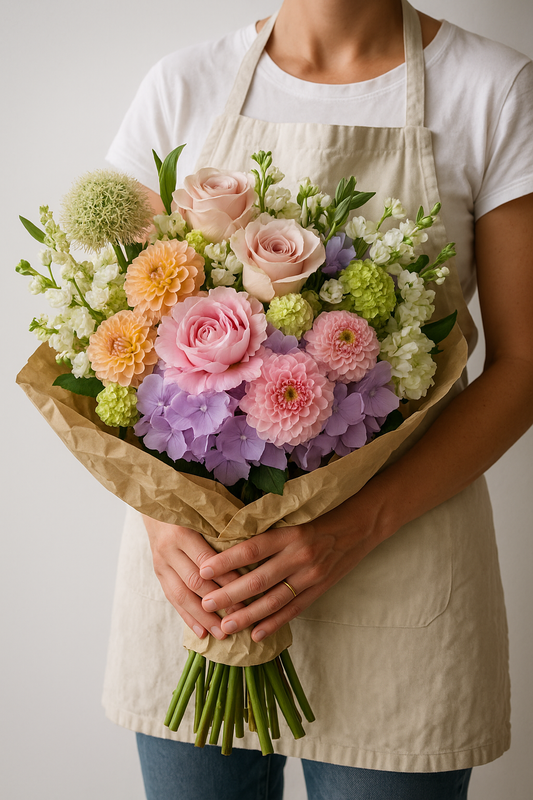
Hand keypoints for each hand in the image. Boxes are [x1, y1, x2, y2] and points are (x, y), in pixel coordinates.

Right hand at [143, 515, 244, 640]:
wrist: (156, 503)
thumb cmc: (190, 506)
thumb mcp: (205, 511)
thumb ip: (225, 527)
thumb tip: (256, 548)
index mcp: (183, 531)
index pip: (207, 561)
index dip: (227, 579)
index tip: (247, 593)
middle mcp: (168, 549)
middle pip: (194, 582)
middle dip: (217, 602)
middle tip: (239, 617)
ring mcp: (160, 563)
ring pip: (181, 596)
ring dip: (202, 617)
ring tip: (221, 633)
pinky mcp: (158, 573)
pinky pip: (172, 599)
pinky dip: (187, 617)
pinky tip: (201, 632)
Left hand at [198, 487, 390, 641]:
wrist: (362, 525)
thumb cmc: (322, 516)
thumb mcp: (294, 516)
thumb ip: (269, 531)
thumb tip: (230, 542)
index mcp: (289, 533)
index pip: (251, 549)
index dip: (226, 561)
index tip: (203, 570)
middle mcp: (299, 554)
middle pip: (258, 579)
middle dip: (230, 594)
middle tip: (207, 604)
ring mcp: (311, 575)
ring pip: (274, 600)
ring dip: (248, 615)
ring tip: (226, 626)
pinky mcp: (320, 589)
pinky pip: (294, 610)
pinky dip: (274, 623)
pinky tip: (256, 633)